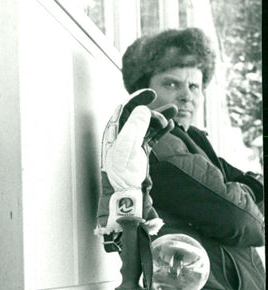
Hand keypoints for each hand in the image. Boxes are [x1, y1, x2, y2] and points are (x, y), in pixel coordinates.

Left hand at [96, 90, 174, 236]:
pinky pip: (150, 137)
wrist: (126, 196)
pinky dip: (160, 130)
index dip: (138, 99)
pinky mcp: (138, 153)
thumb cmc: (124, 174)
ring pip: (146, 126)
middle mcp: (120, 137)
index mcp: (113, 133)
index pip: (124, 109)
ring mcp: (130, 145)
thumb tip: (143, 110)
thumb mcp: (128, 148)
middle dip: (153, 111)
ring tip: (175, 113)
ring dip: (160, 119)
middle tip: (170, 113)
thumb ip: (135, 127)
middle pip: (137, 116)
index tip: (153, 93)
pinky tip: (170, 126)